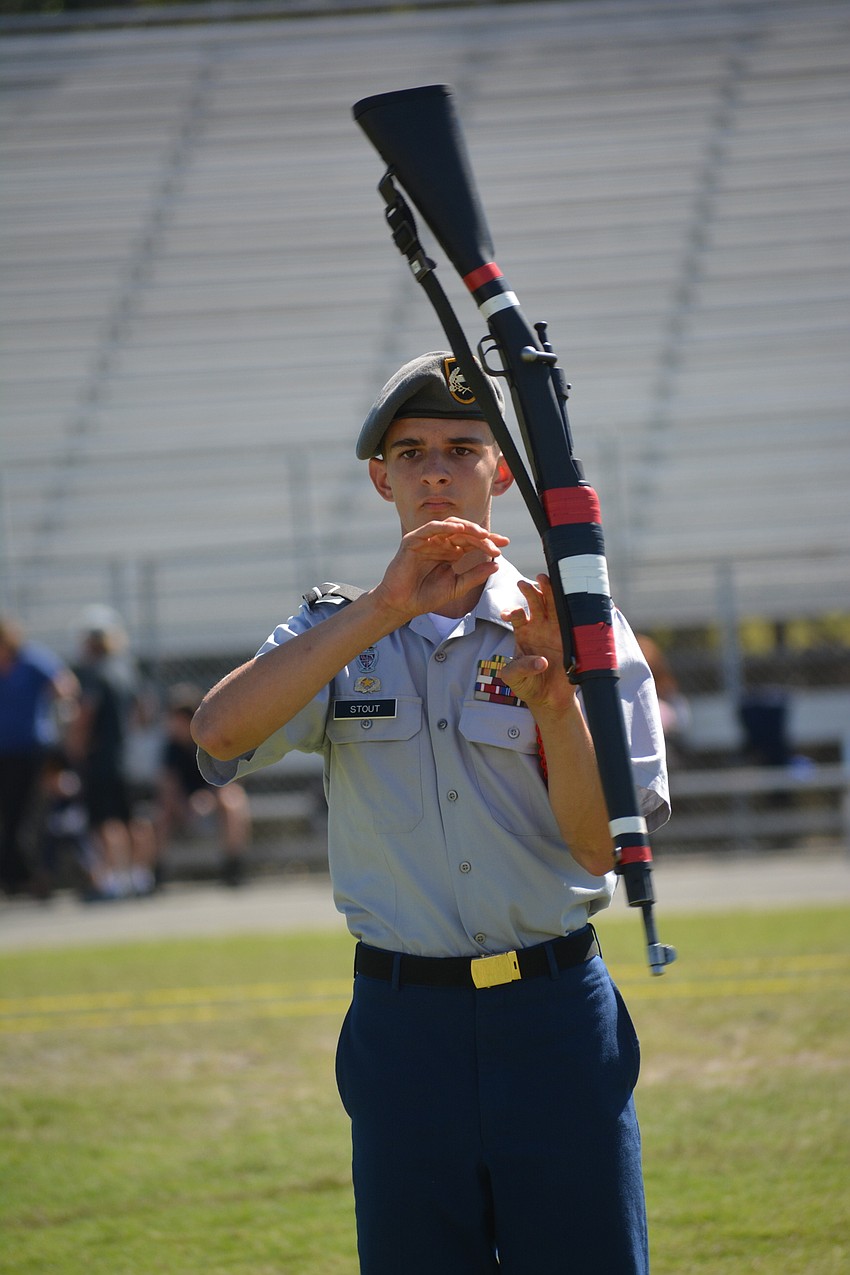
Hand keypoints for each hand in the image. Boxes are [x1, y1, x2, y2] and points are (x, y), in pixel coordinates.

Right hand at [373, 518, 509, 622]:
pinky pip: (431, 528)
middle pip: (465, 533)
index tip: (504, 545)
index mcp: (451, 552)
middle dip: (482, 536)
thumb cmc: (427, 597)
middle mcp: (440, 543)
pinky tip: (458, 529)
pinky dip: (445, 526)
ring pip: (450, 526)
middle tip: (497, 542)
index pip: (472, 542)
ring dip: (467, 528)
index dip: (488, 542)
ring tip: (482, 534)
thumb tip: (496, 566)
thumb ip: (475, 576)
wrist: (403, 605)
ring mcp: (427, 540)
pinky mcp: (413, 540)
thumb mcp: (457, 586)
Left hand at [500, 574, 576, 712]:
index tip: (510, 614)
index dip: (513, 611)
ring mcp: (557, 631)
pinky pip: (574, 621)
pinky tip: (571, 598)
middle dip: (531, 592)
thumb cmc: (527, 685)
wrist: (549, 699)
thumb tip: (541, 662)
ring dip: (550, 592)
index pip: (517, 615)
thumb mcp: (513, 678)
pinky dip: (574, 609)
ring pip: (554, 606)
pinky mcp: (572, 639)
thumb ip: (519, 668)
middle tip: (524, 584)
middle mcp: (540, 627)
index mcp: (523, 632)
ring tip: (544, 580)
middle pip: (536, 604)